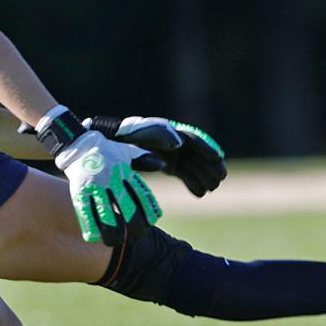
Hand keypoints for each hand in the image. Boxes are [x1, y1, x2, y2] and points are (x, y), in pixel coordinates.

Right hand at [55, 131, 162, 244]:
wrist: (77, 142)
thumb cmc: (104, 149)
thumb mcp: (126, 151)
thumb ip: (143, 159)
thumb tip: (161, 164)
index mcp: (124, 171)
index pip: (140, 193)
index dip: (148, 209)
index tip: (152, 221)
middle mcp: (111, 179)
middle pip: (126, 206)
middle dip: (133, 224)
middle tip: (137, 237)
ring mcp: (95, 185)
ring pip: (106, 212)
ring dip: (112, 230)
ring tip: (116, 242)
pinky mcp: (79, 190)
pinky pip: (85, 210)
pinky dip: (90, 224)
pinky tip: (94, 237)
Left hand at [87, 116, 226, 196]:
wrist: (103, 147)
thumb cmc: (118, 141)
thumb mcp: (133, 141)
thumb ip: (153, 143)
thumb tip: (176, 147)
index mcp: (164, 131)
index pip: (189, 137)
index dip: (204, 146)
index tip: (217, 156)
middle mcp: (170, 141)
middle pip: (195, 151)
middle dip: (209, 163)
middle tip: (222, 175)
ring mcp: (170, 153)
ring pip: (192, 164)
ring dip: (204, 174)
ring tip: (215, 186)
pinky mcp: (167, 164)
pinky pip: (183, 173)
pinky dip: (191, 182)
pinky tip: (200, 194)